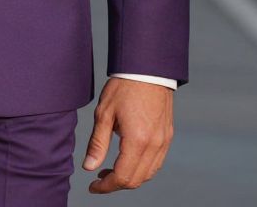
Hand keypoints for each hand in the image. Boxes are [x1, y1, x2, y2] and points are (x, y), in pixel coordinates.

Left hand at [82, 76, 173, 192]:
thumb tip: (89, 168)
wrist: (147, 69)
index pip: (122, 177)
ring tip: (110, 170)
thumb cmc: (123, 87)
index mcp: (137, 141)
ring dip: (130, 178)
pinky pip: (156, 163)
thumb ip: (97, 143)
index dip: (106, 187)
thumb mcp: (104, 113)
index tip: (92, 187)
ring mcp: (164, 142)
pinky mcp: (167, 136)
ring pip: (148, 174)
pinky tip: (128, 159)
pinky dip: (142, 168)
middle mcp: (154, 146)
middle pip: (136, 180)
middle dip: (116, 184)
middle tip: (99, 178)